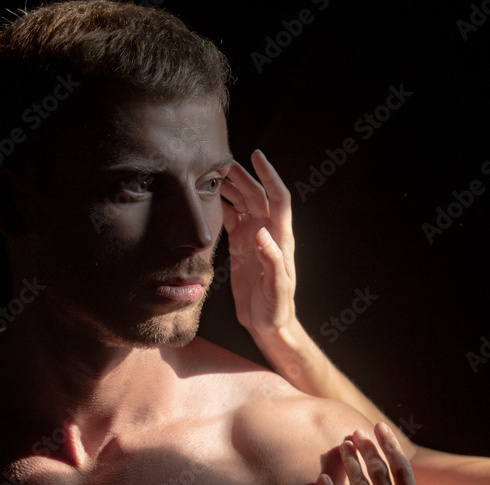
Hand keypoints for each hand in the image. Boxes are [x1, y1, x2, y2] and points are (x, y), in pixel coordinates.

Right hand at [220, 150, 297, 335]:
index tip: (257, 156)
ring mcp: (253, 238)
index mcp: (280, 238)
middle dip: (241, 177)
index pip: (278, 198)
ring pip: (242, 205)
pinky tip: (209, 202)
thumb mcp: (276, 288)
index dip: (269, 175)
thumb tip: (262, 235)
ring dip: (229, 189)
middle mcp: (267, 233)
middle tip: (221, 163)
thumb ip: (272, 261)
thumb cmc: (277, 308)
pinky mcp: (241, 247)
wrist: (267, 323)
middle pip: (256, 196)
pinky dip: (221, 208)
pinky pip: (231, 220)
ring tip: (211, 178)